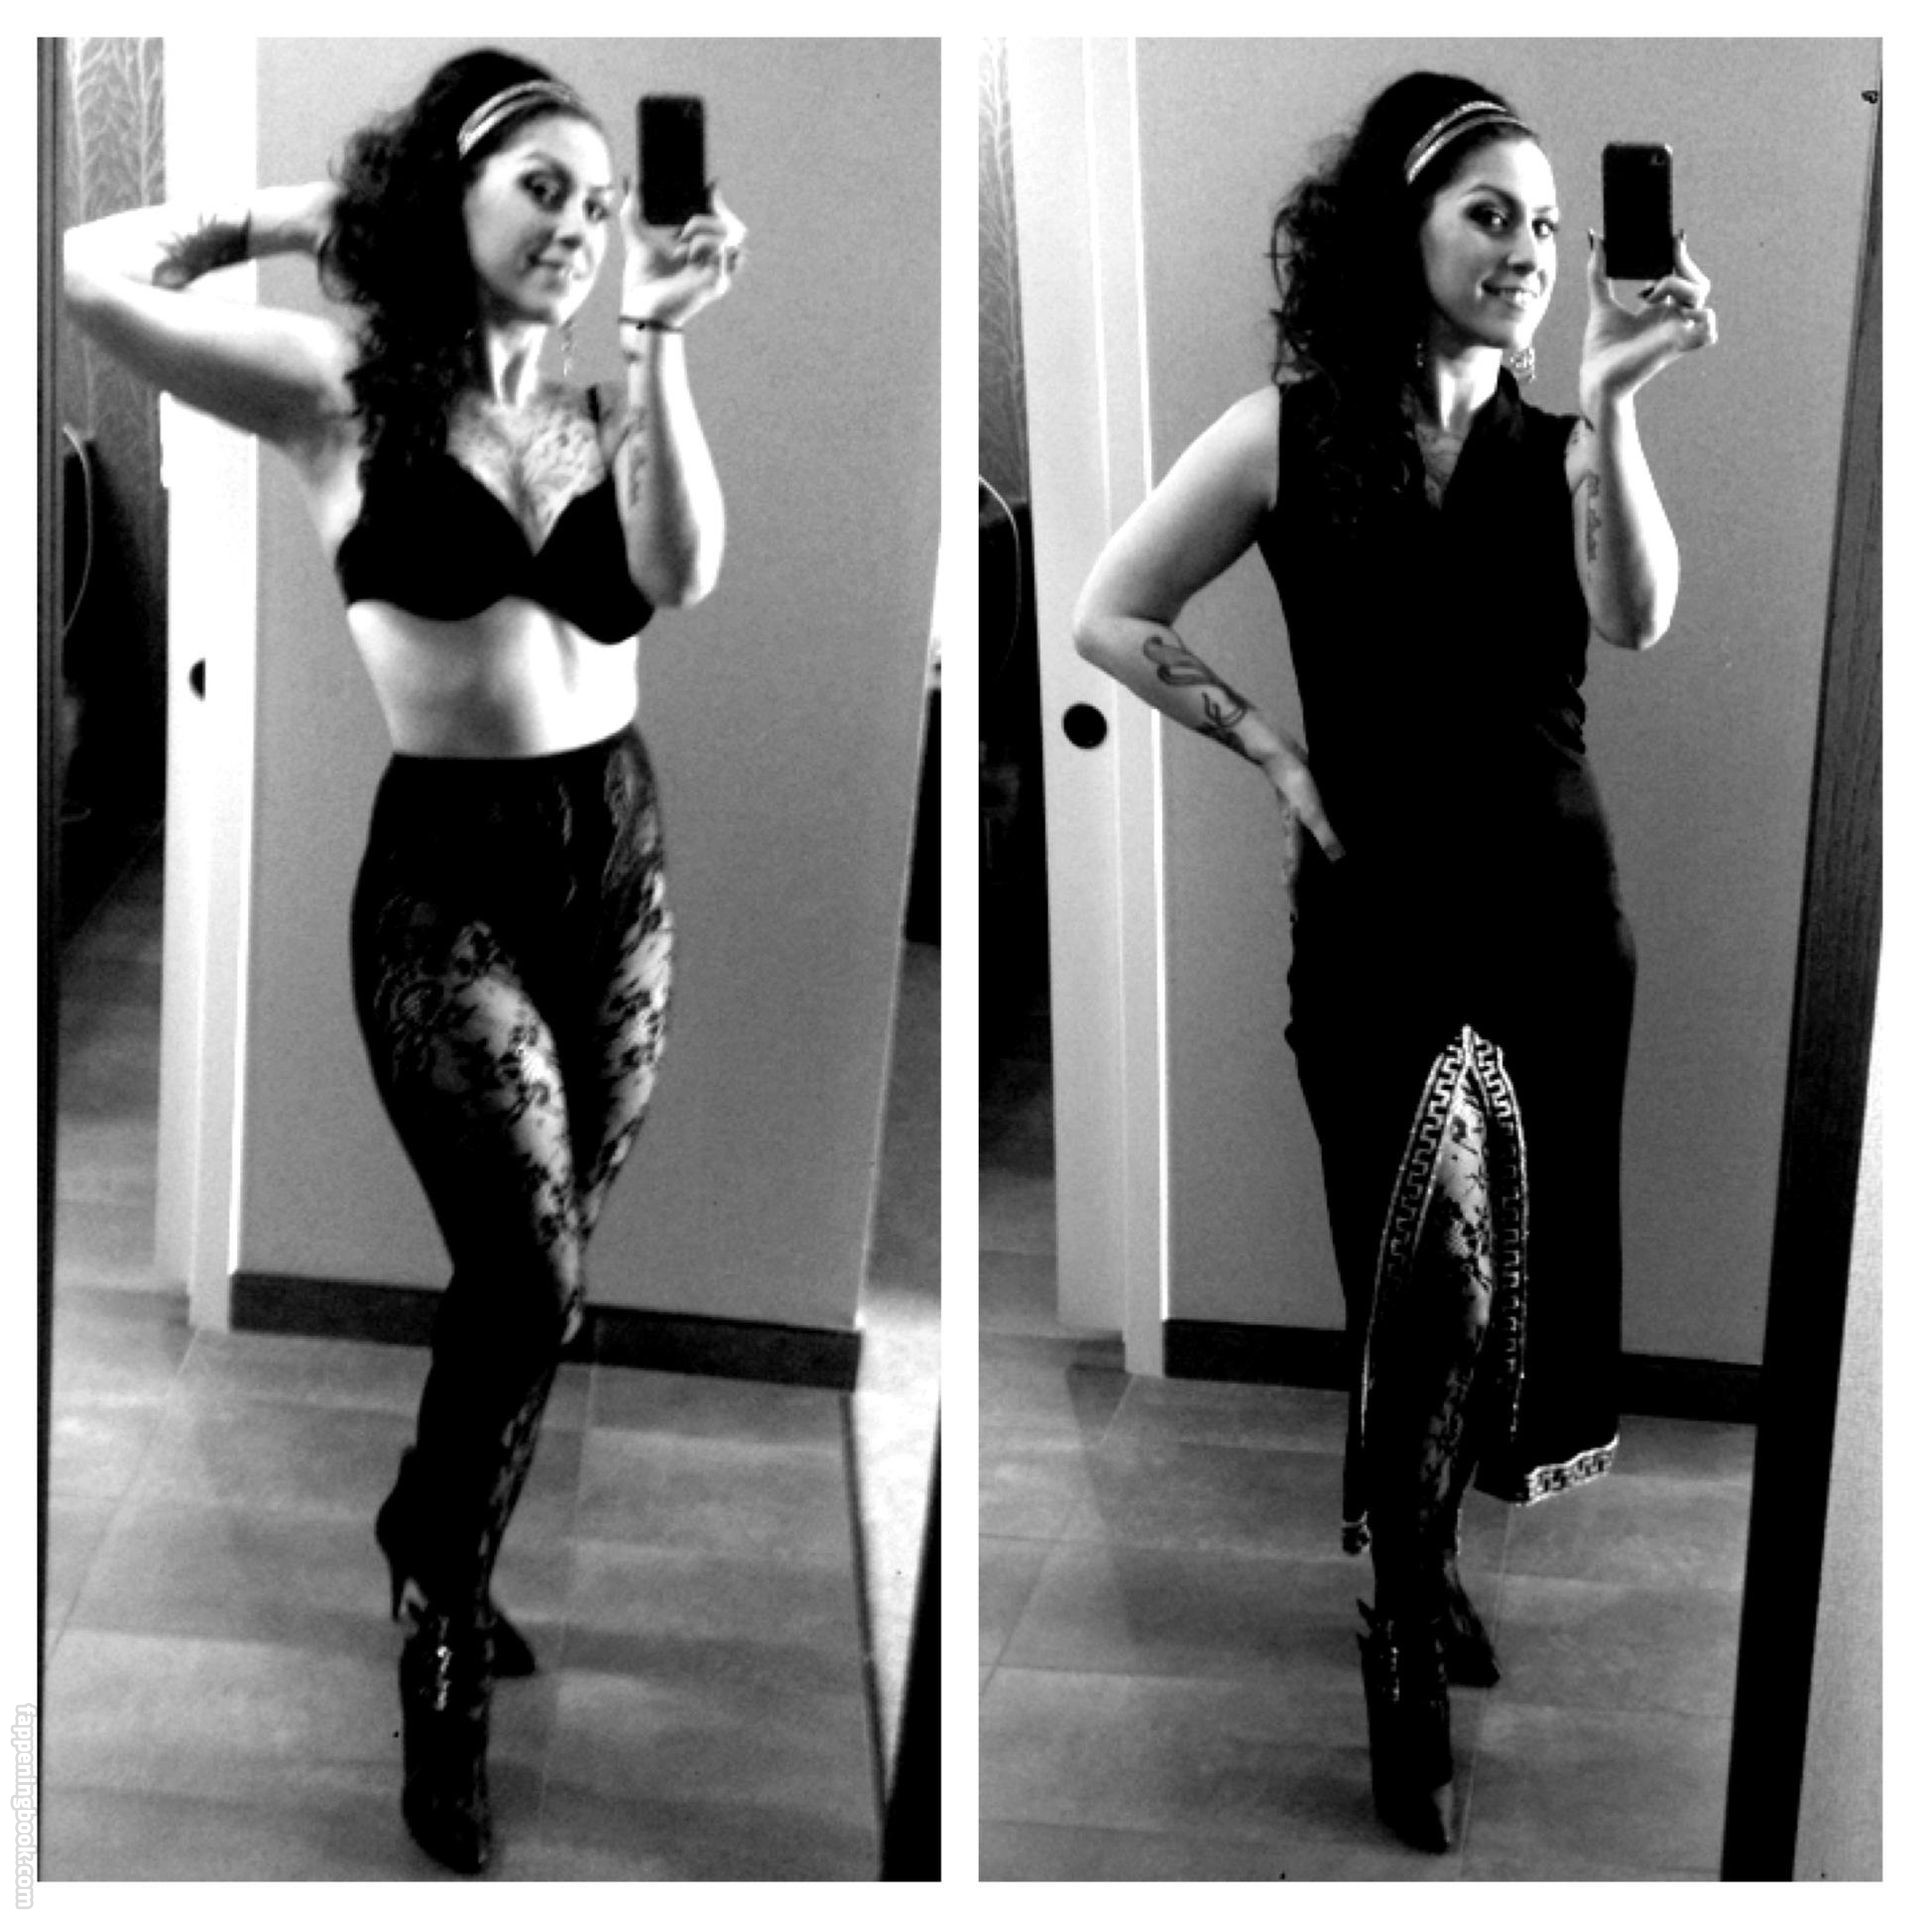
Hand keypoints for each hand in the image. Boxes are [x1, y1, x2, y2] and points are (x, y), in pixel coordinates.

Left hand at [619, 185, 746, 328]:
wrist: (641, 304)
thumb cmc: (643, 276)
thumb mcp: (635, 233)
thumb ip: (634, 205)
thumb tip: (633, 179)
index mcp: (700, 246)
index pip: (722, 219)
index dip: (719, 200)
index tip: (710, 186)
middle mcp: (713, 258)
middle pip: (736, 227)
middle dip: (715, 214)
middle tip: (688, 221)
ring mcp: (718, 271)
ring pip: (732, 234)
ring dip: (704, 228)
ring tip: (681, 241)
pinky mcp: (717, 282)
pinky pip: (723, 251)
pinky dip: (704, 245)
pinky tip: (687, 254)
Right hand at [1264, 753, 1343, 918]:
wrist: (1283, 758)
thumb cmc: (1296, 785)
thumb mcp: (1314, 813)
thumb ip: (1326, 837)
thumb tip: (1339, 862)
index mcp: (1294, 841)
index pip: (1292, 876)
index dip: (1295, 897)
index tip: (1298, 918)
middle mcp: (1294, 837)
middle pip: (1294, 869)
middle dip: (1297, 890)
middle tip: (1303, 909)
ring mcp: (1298, 825)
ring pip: (1301, 855)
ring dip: (1305, 871)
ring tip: (1316, 884)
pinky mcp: (1305, 812)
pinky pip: (1309, 838)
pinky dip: (1315, 849)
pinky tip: (1325, 847)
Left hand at [1579, 229, 1716, 413]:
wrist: (1596, 379)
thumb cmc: (1601, 349)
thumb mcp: (1601, 305)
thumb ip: (1598, 274)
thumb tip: (1596, 240)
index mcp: (1660, 308)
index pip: (1684, 276)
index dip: (1682, 256)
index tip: (1671, 240)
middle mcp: (1672, 318)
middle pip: (1699, 283)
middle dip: (1683, 266)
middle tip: (1657, 266)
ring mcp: (1676, 332)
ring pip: (1702, 299)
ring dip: (1679, 286)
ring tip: (1647, 296)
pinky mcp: (1675, 347)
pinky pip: (1709, 332)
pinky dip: (1701, 320)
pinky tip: (1672, 314)